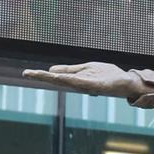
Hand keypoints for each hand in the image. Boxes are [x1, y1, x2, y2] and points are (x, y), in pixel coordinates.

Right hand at [23, 62, 142, 97]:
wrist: (126, 82)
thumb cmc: (107, 75)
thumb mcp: (86, 69)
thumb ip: (70, 70)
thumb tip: (52, 69)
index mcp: (77, 78)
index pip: (56, 75)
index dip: (42, 74)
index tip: (27, 73)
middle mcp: (79, 83)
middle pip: (58, 79)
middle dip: (43, 76)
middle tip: (27, 73)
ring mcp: (86, 84)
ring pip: (66, 81)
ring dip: (51, 77)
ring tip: (38, 74)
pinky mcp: (95, 85)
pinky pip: (79, 81)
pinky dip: (68, 78)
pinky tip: (58, 76)